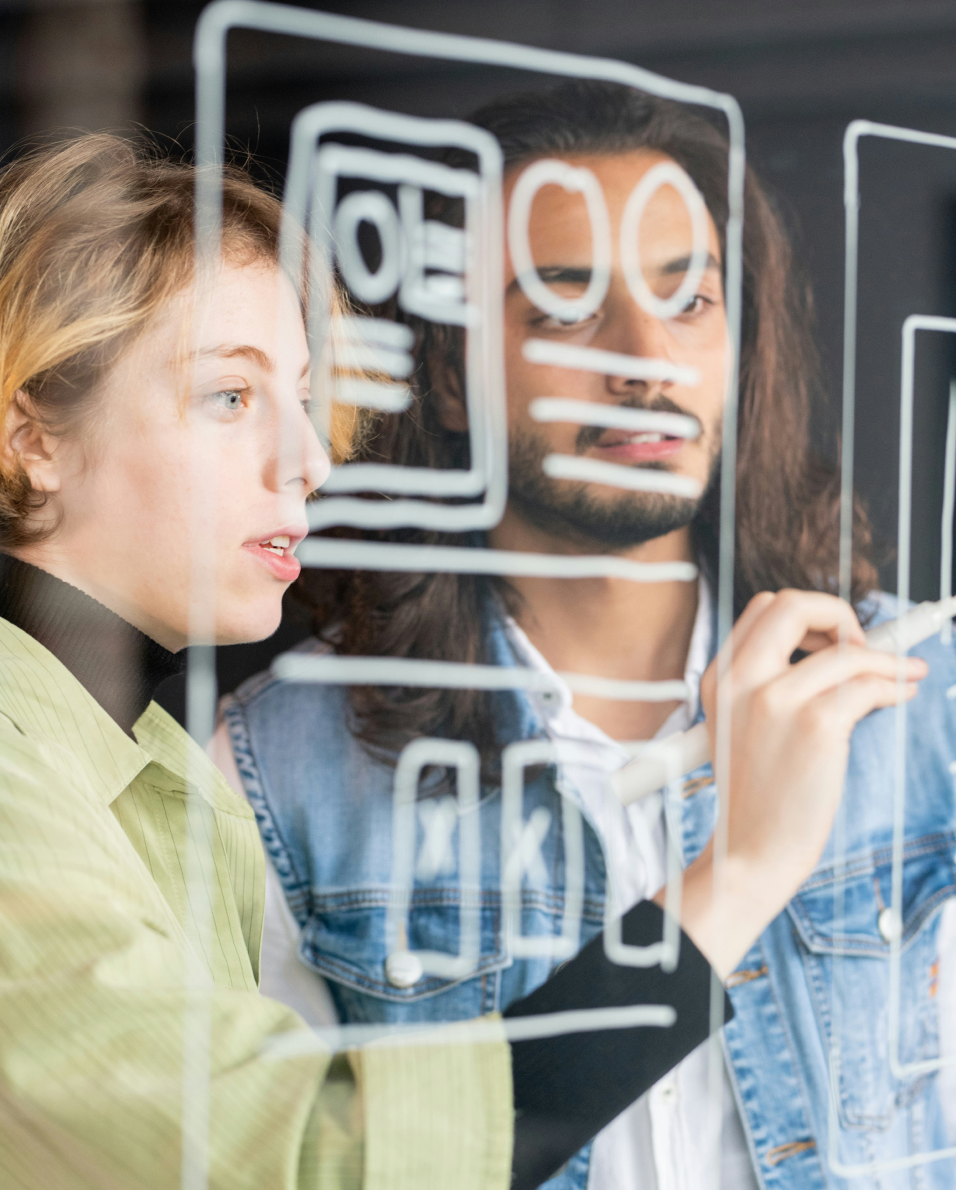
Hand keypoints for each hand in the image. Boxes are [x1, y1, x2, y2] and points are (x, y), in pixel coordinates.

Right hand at [665, 589, 926, 977]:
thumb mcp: (741, 725)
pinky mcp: (815, 725)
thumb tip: (837, 647)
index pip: (764, 607)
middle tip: (860, 644)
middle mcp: (741, 680)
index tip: (833, 639)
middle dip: (839, 613)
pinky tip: (900, 696)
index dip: (808, 613)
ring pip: (845, 650)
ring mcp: (776, 701)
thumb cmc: (758, 794)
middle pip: (793, 604)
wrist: (751, 851)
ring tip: (901, 675)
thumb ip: (768, 681)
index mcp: (720, 677)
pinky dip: (894, 686)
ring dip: (885, 659)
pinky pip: (868, 685)